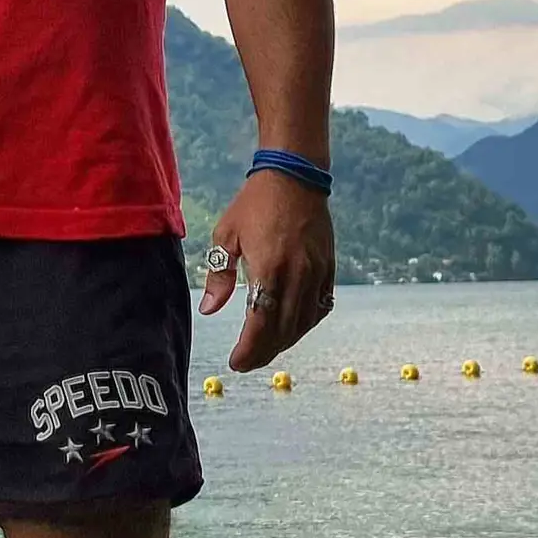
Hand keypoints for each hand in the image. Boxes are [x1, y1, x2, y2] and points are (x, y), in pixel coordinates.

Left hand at [199, 171, 335, 370]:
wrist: (294, 176)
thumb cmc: (255, 203)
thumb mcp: (226, 234)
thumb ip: (219, 275)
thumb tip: (208, 309)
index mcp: (270, 267)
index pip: (260, 323)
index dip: (248, 349)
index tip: (235, 362)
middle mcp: (298, 274)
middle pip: (283, 330)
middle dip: (263, 352)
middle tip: (246, 361)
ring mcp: (317, 272)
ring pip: (304, 323)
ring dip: (284, 342)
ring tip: (265, 349)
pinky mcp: (329, 268)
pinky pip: (320, 307)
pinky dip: (305, 324)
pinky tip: (290, 328)